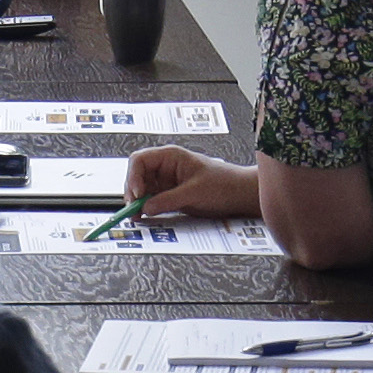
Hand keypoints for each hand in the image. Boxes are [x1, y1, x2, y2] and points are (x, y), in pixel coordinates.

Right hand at [124, 146, 255, 214]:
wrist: (239, 194)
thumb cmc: (224, 184)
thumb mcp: (195, 192)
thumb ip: (168, 199)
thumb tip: (146, 206)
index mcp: (170, 156)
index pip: (139, 160)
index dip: (133, 176)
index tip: (136, 193)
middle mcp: (165, 167)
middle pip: (136, 175)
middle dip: (132, 191)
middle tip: (133, 208)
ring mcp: (166, 181)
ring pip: (141, 189)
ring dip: (137, 201)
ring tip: (138, 214)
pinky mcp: (169, 194)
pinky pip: (151, 199)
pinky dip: (145, 207)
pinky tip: (145, 215)